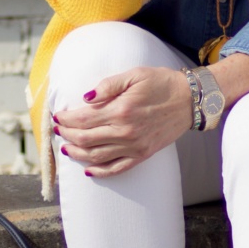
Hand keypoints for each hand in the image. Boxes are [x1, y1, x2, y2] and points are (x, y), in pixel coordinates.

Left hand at [52, 65, 194, 176]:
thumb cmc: (161, 83)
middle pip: (86, 138)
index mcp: (121, 110)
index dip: (66, 119)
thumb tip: (86, 98)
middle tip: (58, 130)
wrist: (190, 100)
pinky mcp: (142, 154)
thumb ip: (108, 86)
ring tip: (66, 148)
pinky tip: (88, 170)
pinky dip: (100, 172)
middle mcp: (125, 131)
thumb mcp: (134, 75)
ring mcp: (134, 146)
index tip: (58, 116)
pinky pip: (117, 168)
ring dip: (77, 154)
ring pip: (97, 156)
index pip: (83, 119)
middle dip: (67, 134)